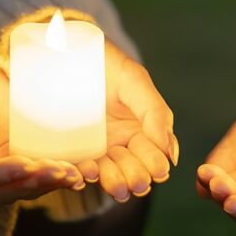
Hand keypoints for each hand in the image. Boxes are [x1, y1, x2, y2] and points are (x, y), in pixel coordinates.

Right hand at [0, 55, 85, 234]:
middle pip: (12, 186)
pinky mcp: (24, 148)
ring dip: (52, 179)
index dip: (4, 175)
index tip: (25, 164)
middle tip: (60, 170)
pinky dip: (60, 167)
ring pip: (32, 179)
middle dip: (37, 181)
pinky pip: (44, 161)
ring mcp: (5, 163)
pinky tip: (80, 167)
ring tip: (73, 173)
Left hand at [79, 42, 177, 203]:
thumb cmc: (105, 61)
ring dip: (113, 182)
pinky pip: (76, 167)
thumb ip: (155, 113)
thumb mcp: (134, 80)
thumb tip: (171, 153)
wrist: (64, 48)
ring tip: (116, 186)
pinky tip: (86, 173)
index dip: (156, 163)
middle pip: (131, 168)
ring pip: (107, 173)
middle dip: (136, 177)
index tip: (159, 171)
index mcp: (139, 130)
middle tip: (138, 183)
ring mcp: (93, 149)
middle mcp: (118, 144)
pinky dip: (82, 174)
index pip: (152, 153)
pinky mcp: (68, 151)